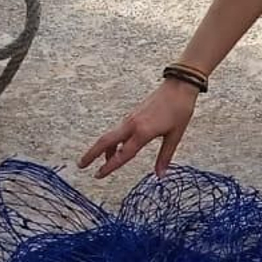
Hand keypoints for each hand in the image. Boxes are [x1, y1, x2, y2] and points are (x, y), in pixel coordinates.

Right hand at [79, 79, 199, 178]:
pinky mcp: (132, 115)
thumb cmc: (180, 110)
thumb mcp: (175, 135)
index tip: (98, 176)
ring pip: (111, 135)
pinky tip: (116, 149)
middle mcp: (132, 124)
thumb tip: (160, 175)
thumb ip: (165, 156)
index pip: (122, 153)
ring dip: (102, 149)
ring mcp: (130, 118)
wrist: (179, 86)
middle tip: (80, 166)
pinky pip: (118, 131)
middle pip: (105, 141)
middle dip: (91, 153)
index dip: (109, 166)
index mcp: (143, 131)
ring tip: (100, 162)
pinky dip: (113, 141)